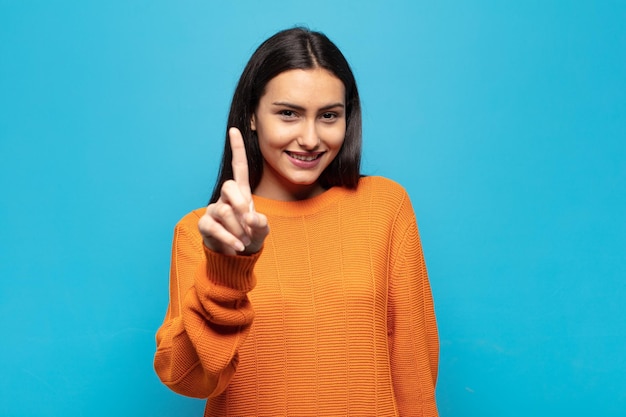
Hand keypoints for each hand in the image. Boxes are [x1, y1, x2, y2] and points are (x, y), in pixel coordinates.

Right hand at [198, 127, 269, 254]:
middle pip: (229, 186)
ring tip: (245, 240)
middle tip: (250, 223)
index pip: (238, 167)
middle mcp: (225, 198)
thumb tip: (249, 218)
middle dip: (241, 205)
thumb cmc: (250, 236)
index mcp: (241, 193)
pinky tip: (238, 247)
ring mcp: (214, 209)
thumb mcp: (262, 229)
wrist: (237, 257)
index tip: (235, 130)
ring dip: (239, 229)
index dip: (237, 149)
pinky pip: (215, 227)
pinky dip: (230, 239)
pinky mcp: (205, 224)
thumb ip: (261, 223)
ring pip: (225, 210)